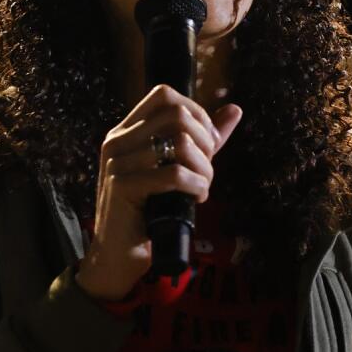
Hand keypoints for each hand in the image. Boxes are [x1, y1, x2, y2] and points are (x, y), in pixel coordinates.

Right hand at [74, 85, 243, 301]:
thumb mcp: (177, 169)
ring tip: (202, 187)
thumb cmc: (148, 213)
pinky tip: (195, 199)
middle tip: (206, 169)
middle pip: (176, 114)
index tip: (206, 143)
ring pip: (179, 144)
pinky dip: (196, 186)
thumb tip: (234, 110)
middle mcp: (117, 141)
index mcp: (125, 132)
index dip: (196, 112)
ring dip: (204, 169)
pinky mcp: (122, 186)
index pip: (164, 95)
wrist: (118, 256)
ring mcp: (117, 162)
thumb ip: (202, 140)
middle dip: (204, 141)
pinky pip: (174, 174)